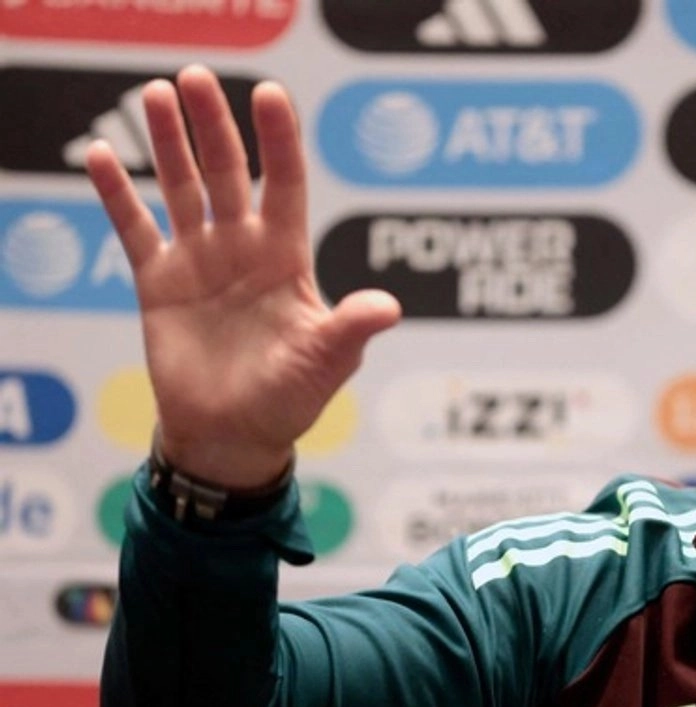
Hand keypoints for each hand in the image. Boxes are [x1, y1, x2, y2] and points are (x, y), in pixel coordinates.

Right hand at [86, 65, 399, 486]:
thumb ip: (349, 329)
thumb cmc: (290, 398)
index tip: (271, 94)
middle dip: (215, 127)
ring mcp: (200, 260)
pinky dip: (117, 195)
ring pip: (183, 188)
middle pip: (230, 173)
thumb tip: (389, 307)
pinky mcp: (159, 282)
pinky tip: (101, 155)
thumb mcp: (326, 362)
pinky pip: (135, 229)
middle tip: (197, 78)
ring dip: (169, 145)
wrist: (234, 434)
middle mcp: (244, 247)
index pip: (287, 184)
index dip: (281, 141)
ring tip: (156, 95)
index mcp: (288, 257)